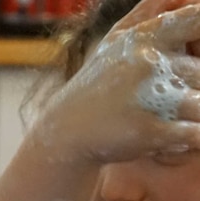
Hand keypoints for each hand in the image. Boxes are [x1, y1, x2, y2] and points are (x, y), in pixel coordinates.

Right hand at [34, 0, 199, 164]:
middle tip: (163, 99)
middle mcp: (150, 63)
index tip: (192, 51)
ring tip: (166, 119)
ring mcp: (152, 98)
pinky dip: (191, 138)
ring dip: (190, 116)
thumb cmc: (98, 84)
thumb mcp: (118, 38)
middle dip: (190, 89)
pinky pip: (196, 135)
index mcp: (147, 37)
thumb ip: (155, 9)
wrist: (65, 133)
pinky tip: (174, 137)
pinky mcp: (150, 132)